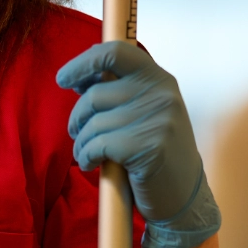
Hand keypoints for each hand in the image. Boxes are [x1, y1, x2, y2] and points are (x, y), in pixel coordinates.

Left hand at [56, 40, 221, 247]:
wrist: (184, 195)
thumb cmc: (154, 151)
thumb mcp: (143, 113)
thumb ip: (116, 92)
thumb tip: (77, 77)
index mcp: (159, 79)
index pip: (116, 52)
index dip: (83, 62)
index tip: (63, 79)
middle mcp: (161, 94)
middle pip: (94, 94)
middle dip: (77, 117)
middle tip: (77, 132)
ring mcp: (158, 120)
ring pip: (93, 123)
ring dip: (81, 142)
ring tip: (87, 153)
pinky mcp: (148, 147)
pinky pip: (97, 145)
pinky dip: (86, 156)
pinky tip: (92, 164)